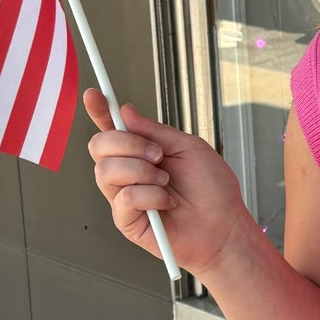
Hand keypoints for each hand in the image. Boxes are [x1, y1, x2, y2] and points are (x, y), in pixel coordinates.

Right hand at [84, 88, 247, 273]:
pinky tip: (167, 202)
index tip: (94, 94)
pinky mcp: (127, 221)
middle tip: (158, 154)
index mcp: (141, 152)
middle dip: (127, 144)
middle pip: (98, 146)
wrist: (225, 225)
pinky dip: (150, 196)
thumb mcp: (188, 148)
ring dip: (141, 171)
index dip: (99, 110)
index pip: (111, 128)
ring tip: (166, 181)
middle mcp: (128, 172)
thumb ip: (155, 131)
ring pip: (106, 171)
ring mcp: (124, 197)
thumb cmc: (212, 190)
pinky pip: (123, 198)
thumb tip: (125, 112)